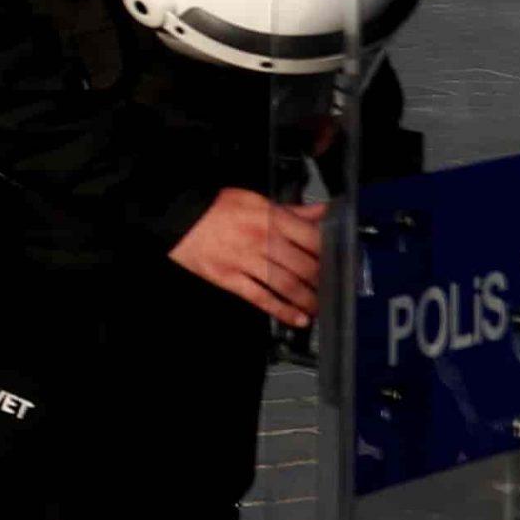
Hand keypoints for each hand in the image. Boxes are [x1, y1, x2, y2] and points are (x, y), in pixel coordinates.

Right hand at [169, 188, 325, 325]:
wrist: (178, 221)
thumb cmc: (216, 209)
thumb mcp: (255, 200)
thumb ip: (291, 210)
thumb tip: (321, 212)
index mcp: (270, 218)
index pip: (312, 238)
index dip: (331, 253)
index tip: (340, 263)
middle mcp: (261, 240)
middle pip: (304, 266)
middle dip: (323, 281)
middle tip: (333, 289)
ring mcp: (246, 261)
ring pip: (287, 285)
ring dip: (308, 300)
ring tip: (319, 308)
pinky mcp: (230, 278)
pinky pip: (261, 297)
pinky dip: (281, 310)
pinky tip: (296, 318)